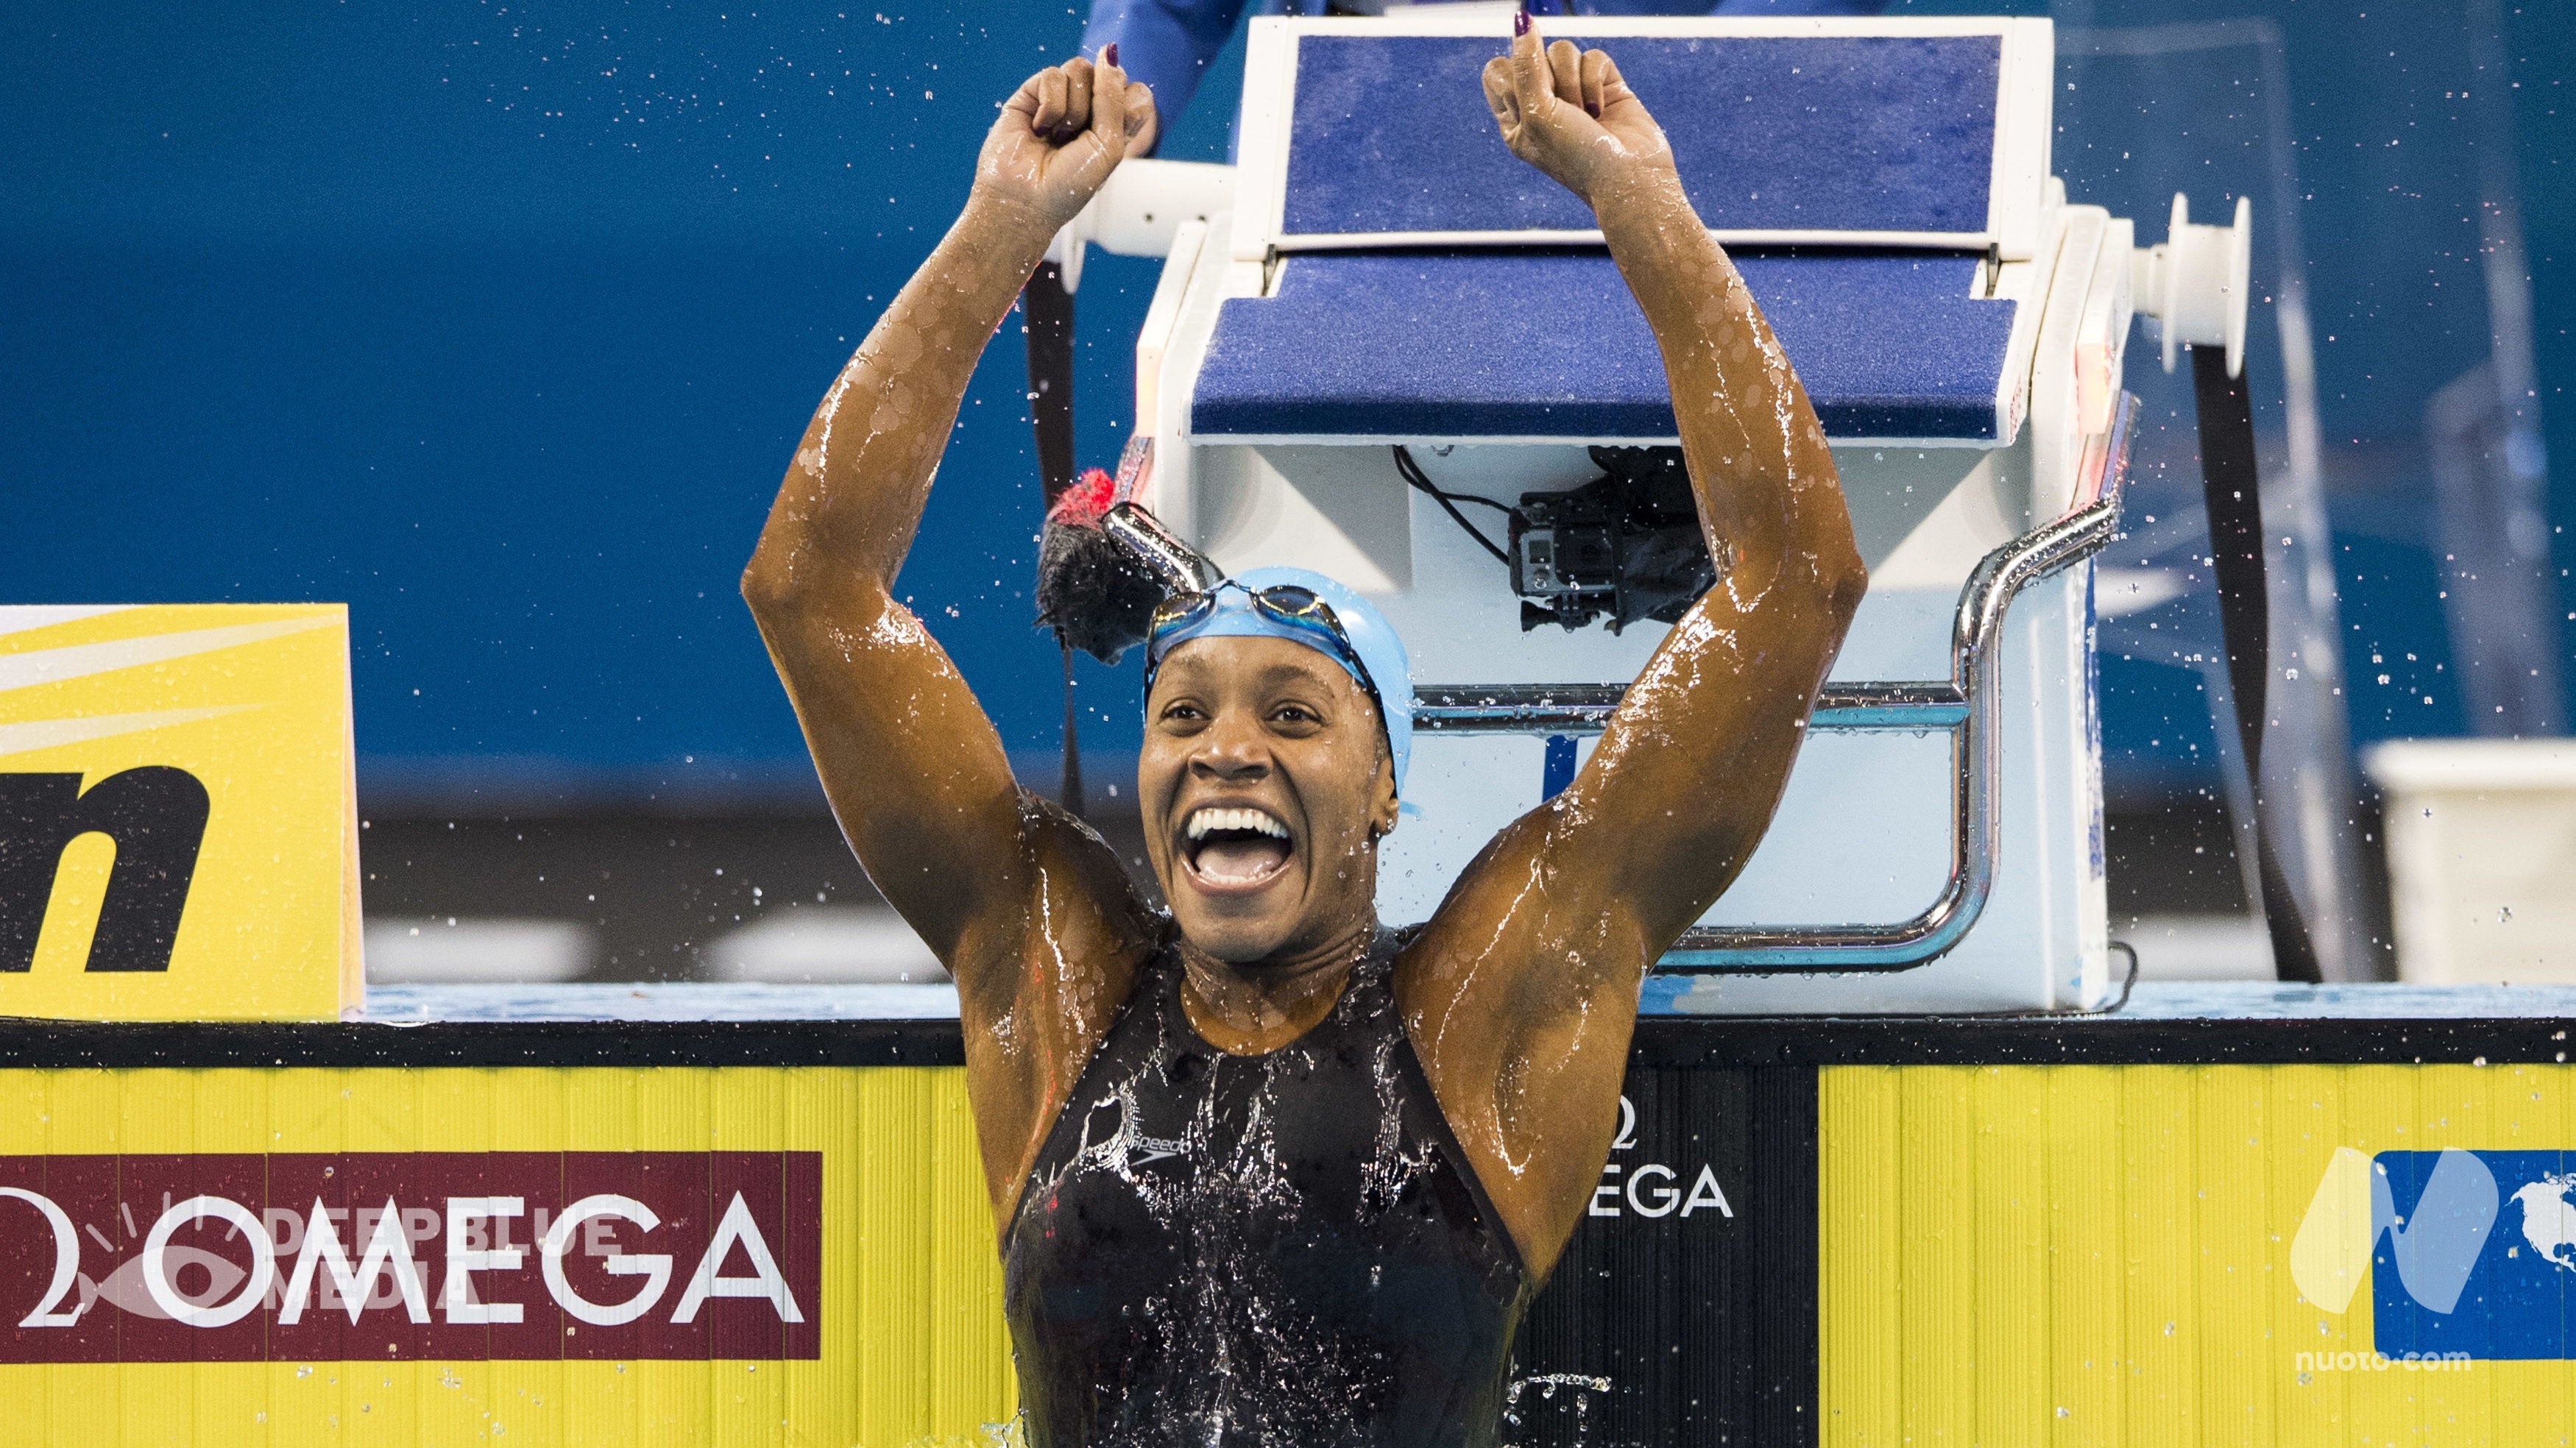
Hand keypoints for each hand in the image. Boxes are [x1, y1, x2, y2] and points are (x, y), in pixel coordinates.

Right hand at [973, 53, 1158, 238]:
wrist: (1024, 200)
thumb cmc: (1068, 185)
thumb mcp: (1108, 145)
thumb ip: (1113, 97)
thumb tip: (1108, 52)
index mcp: (1115, 125)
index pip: (1136, 92)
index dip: (1127, 103)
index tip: (1112, 132)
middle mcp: (1090, 110)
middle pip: (1108, 75)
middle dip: (1098, 107)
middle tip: (1080, 138)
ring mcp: (1060, 99)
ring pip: (1080, 69)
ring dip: (1073, 108)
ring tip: (1058, 137)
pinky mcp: (1032, 94)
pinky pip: (1053, 75)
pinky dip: (1050, 105)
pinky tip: (1040, 128)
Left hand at [1481, 29, 1672, 208]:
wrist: (1629, 179)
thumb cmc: (1576, 156)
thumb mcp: (1538, 111)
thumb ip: (1527, 63)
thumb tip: (1522, 20)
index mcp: (1514, 119)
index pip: (1497, 71)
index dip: (1511, 75)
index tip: (1529, 101)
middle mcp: (1542, 104)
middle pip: (1531, 55)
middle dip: (1547, 79)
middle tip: (1561, 111)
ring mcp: (1574, 93)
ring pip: (1563, 51)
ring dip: (1573, 81)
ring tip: (1585, 113)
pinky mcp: (1605, 85)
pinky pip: (1593, 56)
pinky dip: (1596, 81)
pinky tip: (1602, 108)